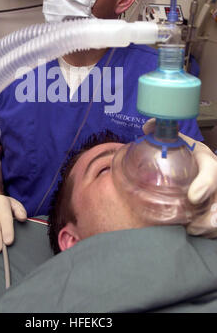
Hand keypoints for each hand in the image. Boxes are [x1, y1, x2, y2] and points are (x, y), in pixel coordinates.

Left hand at [143, 118, 216, 236]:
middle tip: (192, 225)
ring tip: (191, 230)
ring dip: (208, 227)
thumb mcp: (181, 144)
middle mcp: (216, 181)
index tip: (193, 198)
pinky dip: (207, 232)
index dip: (206, 184)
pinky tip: (194, 232)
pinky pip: (216, 228)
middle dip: (211, 217)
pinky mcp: (215, 213)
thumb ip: (165, 135)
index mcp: (209, 162)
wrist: (200, 171)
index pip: (212, 170)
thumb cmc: (188, 158)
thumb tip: (148, 125)